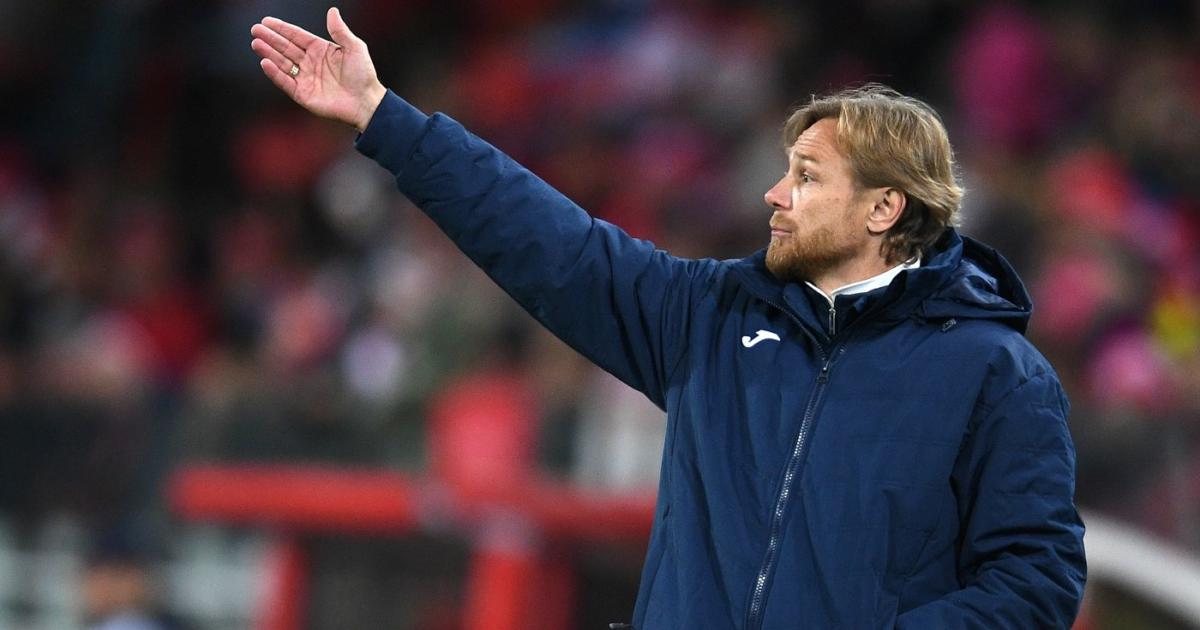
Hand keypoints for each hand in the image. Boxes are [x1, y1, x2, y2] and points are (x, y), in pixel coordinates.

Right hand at [251, 7, 386, 131]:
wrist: (366, 102)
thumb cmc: (364, 75)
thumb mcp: (354, 48)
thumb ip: (340, 30)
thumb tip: (332, 11)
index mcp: (321, 50)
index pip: (297, 36)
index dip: (282, 29)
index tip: (267, 22)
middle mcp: (311, 63)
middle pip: (286, 48)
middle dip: (270, 39)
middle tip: (256, 30)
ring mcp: (306, 79)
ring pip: (283, 63)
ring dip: (269, 53)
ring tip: (256, 43)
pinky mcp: (303, 94)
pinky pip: (285, 82)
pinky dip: (275, 73)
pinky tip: (265, 62)